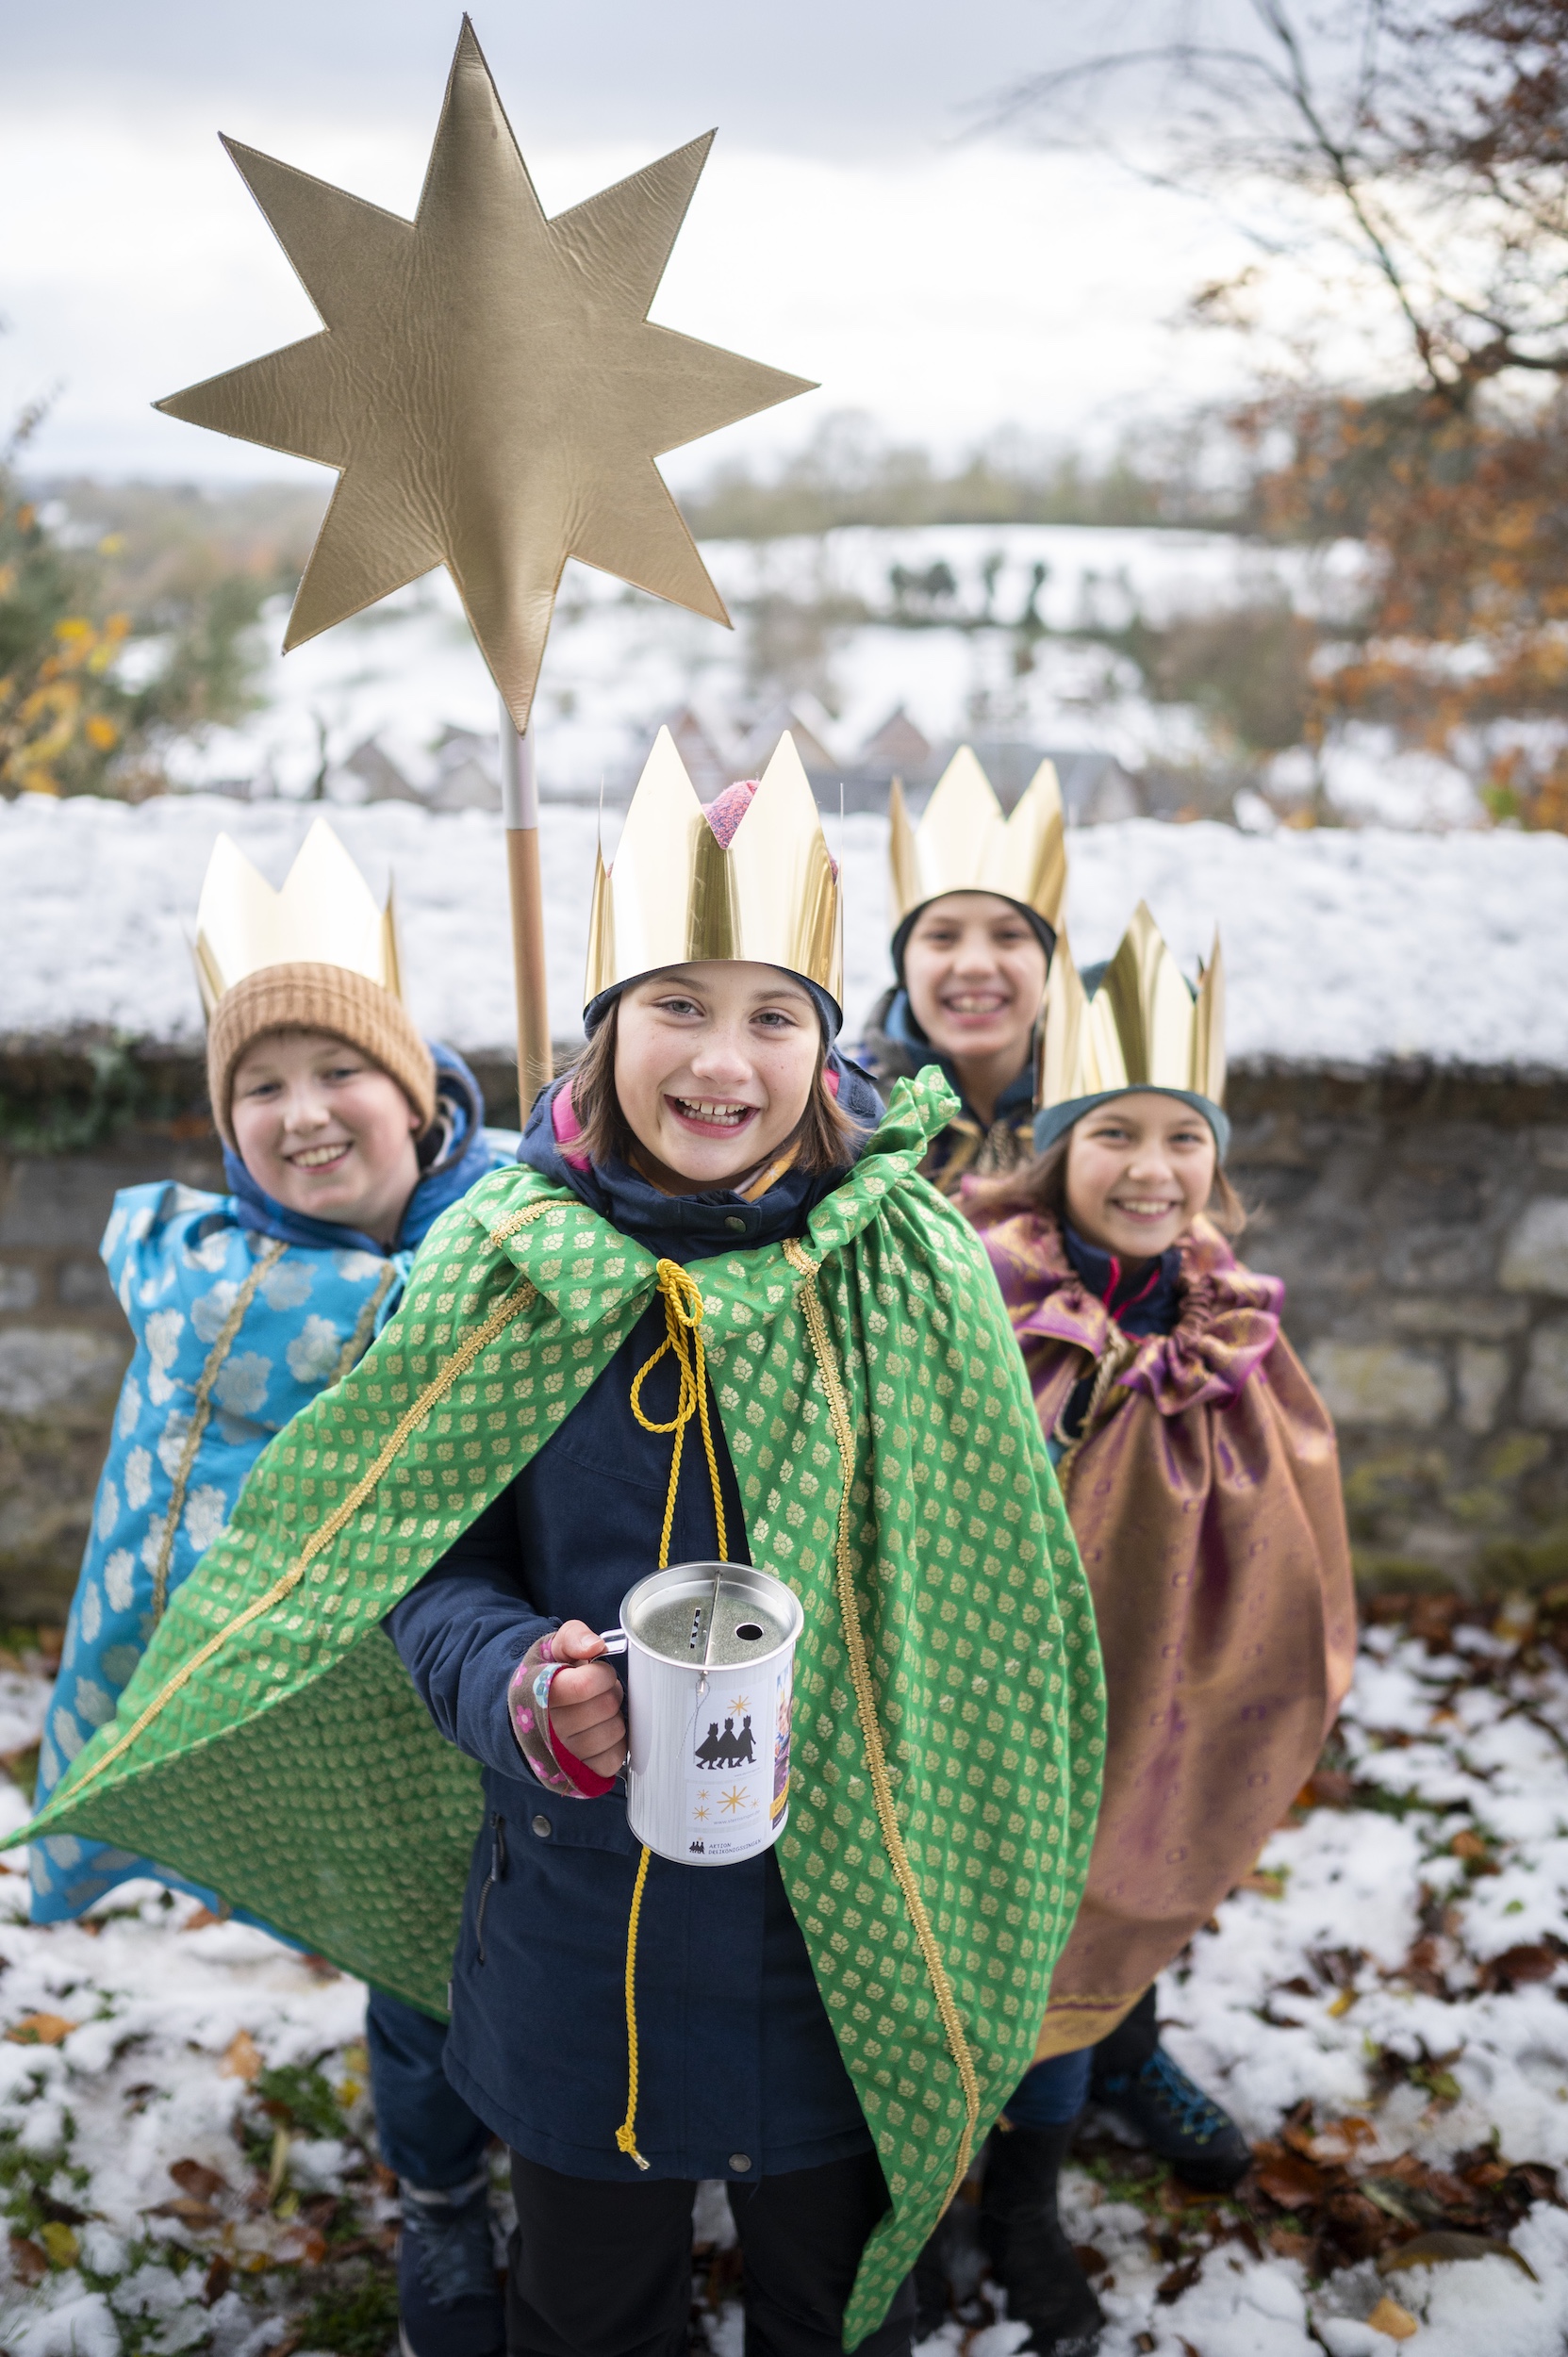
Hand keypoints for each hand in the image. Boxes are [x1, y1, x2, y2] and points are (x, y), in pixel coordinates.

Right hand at [547, 1621, 626, 1777]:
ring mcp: (564, 1757)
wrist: (526, 1715)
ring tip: (596, 1712)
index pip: (586, 1685)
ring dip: (612, 1717)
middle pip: (606, 1707)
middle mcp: (548, 1731)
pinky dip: (614, 1743)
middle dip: (609, 1693)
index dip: (600, 1674)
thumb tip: (596, 1646)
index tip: (594, 1671)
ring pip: (614, 1731)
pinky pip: (614, 1757)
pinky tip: (598, 1732)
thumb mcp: (553, 1648)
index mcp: (538, 1694)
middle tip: (596, 1692)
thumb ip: (574, 1637)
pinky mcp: (580, 1774)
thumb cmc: (547, 1677)